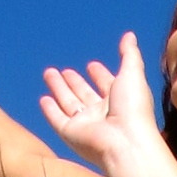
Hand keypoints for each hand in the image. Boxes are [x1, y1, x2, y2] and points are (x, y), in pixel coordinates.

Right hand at [38, 33, 163, 171]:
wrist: (125, 142)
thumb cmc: (133, 108)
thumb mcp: (133, 73)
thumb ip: (129, 54)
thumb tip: (129, 35)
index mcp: (120, 100)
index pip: (107, 84)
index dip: (100, 75)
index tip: (91, 65)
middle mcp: (102, 113)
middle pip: (84, 94)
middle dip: (75, 82)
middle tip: (66, 71)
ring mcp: (85, 124)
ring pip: (68, 103)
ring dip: (59, 88)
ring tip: (48, 73)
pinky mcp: (70, 134)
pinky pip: (57, 120)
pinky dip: (50, 110)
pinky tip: (43, 99)